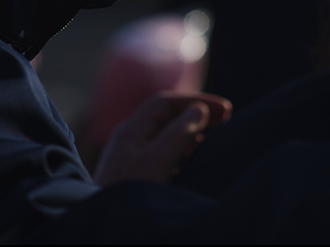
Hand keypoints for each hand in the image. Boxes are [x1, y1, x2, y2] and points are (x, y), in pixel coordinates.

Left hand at [93, 91, 231, 185]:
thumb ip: (178, 134)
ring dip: (190, 127)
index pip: (165, 103)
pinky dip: (183, 145)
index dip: (195, 100)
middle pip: (165, 115)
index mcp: (130, 132)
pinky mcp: (134, 175)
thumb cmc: (127, 195)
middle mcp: (129, 140)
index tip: (225, 109)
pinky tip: (194, 154)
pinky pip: (162, 150)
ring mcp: (130, 158)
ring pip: (164, 132)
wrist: (104, 229)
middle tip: (225, 116)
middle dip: (195, 111)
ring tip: (214, 131)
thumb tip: (199, 110)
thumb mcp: (156, 162)